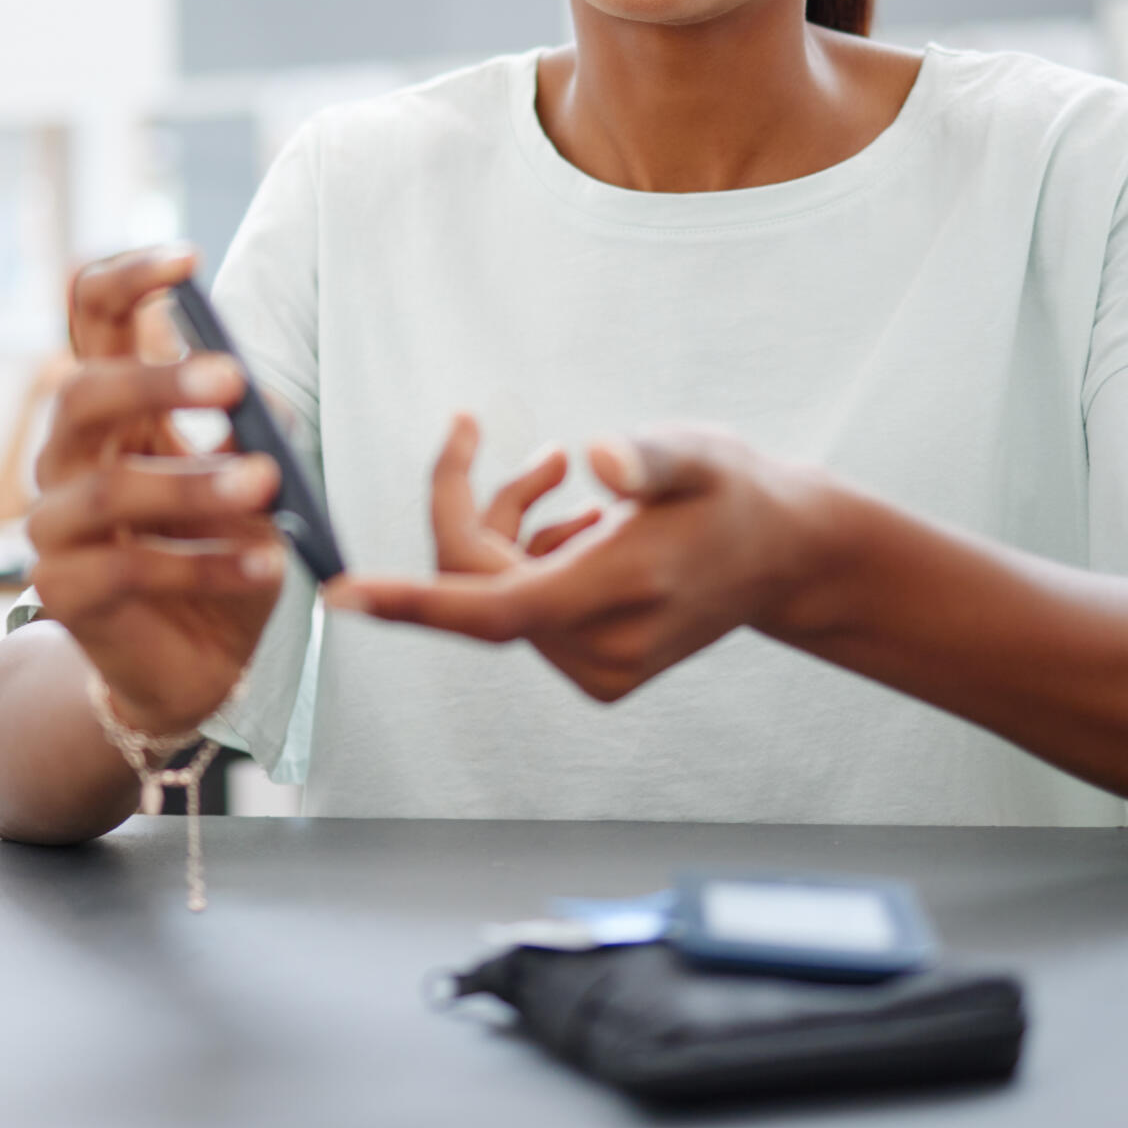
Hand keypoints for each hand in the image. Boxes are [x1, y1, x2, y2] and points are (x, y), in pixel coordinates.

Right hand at [25, 249, 286, 734]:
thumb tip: (264, 402)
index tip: (187, 257)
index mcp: (111, 410)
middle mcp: (68, 458)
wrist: (195, 668)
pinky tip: (269, 562)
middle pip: (82, 392)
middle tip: (233, 380)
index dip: (127, 279)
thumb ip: (254, 435)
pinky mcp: (64, 594)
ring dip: (194, 483)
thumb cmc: (225, 554)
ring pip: (110, 488)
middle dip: (156, 380)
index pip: (91, 318)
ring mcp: (55, 527)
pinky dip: (208, 564)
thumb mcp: (255, 483)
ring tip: (267, 486)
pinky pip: (131, 570)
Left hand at [327, 425, 835, 703]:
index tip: (340, 594)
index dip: (412, 600)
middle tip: (537, 452)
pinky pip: (523, 612)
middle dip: (482, 506)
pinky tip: (588, 531)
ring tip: (569, 481)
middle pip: (482, 582)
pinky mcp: (599, 674)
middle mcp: (601, 647)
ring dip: (514, 528)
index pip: (492, 607)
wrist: (786, 556)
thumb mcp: (701, 453)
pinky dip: (533, 560)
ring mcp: (599, 670)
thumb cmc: (735, 491)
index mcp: (614, 592)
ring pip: (499, 594)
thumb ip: (651, 455)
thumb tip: (603, 460)